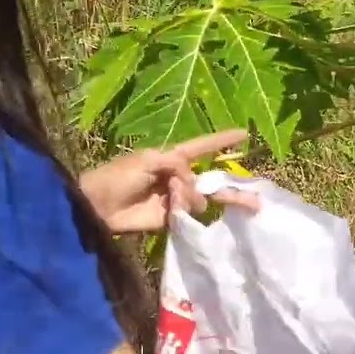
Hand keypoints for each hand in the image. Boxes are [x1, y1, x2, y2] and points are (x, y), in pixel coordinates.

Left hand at [79, 129, 261, 234]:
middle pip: (212, 180)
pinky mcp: (170, 220)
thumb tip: (194, 185)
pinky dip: (187, 213)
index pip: (204, 146)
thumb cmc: (118, 175)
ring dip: (193, 199)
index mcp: (173, 156)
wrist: (97, 205)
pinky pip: (189, 216)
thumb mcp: (148, 160)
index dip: (224, 140)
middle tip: (256, 202)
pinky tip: (179, 210)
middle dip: (232, 189)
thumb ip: (177, 165)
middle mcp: (178, 177)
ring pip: (202, 200)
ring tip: (174, 199)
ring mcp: (176, 199)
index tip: (245, 133)